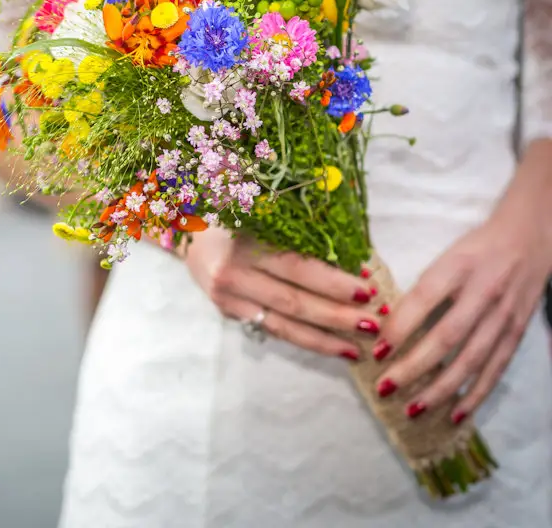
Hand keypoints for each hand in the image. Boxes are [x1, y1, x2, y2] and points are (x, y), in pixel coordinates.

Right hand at [182, 225, 381, 358]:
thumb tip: (351, 250)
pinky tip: (329, 346)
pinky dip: (302, 339)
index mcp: (244, 242)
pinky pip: (270, 330)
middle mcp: (234, 274)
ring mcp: (228, 298)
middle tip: (372, 324)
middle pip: (293, 302)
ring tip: (356, 348)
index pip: (296, 267)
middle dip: (336, 316)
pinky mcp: (228, 313)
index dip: (333, 281)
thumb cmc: (233, 213)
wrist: (187, 231)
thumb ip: (296, 229)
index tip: (367, 289)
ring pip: (283, 325)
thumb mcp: (261, 211)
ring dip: (323, 339)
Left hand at [374, 141, 551, 422]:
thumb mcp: (445, 258)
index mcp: (457, 268)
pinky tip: (456, 412)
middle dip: (414, 366)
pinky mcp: (517, 332)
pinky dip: (476, 393)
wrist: (527, 239)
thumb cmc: (475, 249)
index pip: (424, 299)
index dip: (400, 326)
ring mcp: (503, 316)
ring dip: (441, 388)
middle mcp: (482, 293)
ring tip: (414, 408)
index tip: (377, 350)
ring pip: (471, 359)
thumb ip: (422, 289)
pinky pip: (495, 368)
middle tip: (385, 387)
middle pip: (446, 336)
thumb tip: (386, 323)